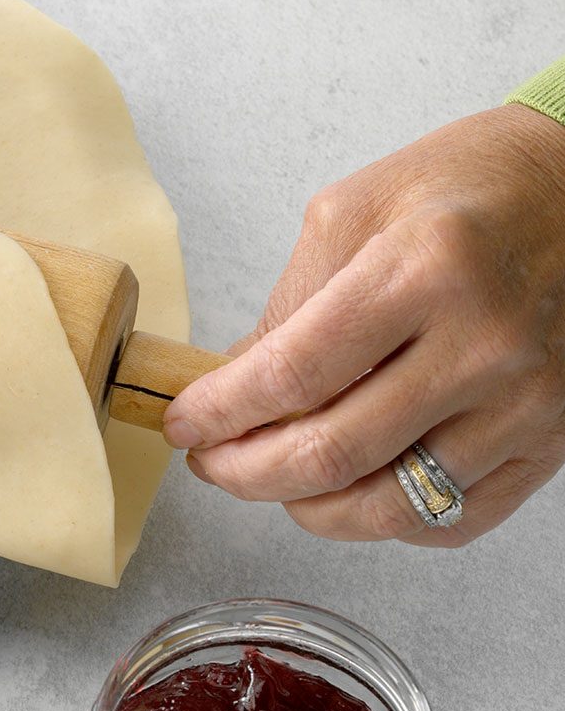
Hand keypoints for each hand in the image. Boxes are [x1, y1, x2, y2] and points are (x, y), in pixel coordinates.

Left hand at [164, 103, 564, 545]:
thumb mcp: (354, 211)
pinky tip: (354, 487)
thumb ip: (287, 307)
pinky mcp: (554, 443)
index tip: (184, 424)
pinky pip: (451, 520)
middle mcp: (484, 346)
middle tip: (211, 462)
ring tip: (272, 477)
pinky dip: (385, 521)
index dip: (219, 414)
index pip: (291, 377)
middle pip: (331, 455)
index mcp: (424, 272)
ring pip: (388, 506)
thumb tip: (229, 386)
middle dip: (244, 473)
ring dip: (306, 506)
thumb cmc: (470, 188)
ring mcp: (527, 404)